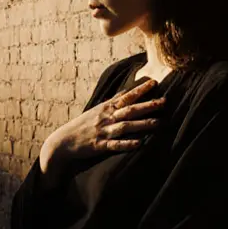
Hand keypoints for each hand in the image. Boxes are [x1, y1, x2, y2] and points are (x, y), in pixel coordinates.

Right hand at [43, 77, 165, 168]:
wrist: (63, 141)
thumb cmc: (82, 125)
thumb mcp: (96, 110)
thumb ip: (112, 102)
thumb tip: (126, 92)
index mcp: (105, 108)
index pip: (126, 96)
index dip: (140, 90)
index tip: (154, 82)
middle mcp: (106, 118)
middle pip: (129, 110)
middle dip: (147, 105)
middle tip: (164, 101)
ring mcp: (103, 132)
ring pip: (125, 126)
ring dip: (142, 124)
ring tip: (158, 122)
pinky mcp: (99, 146)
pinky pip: (115, 145)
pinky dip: (127, 144)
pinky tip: (139, 144)